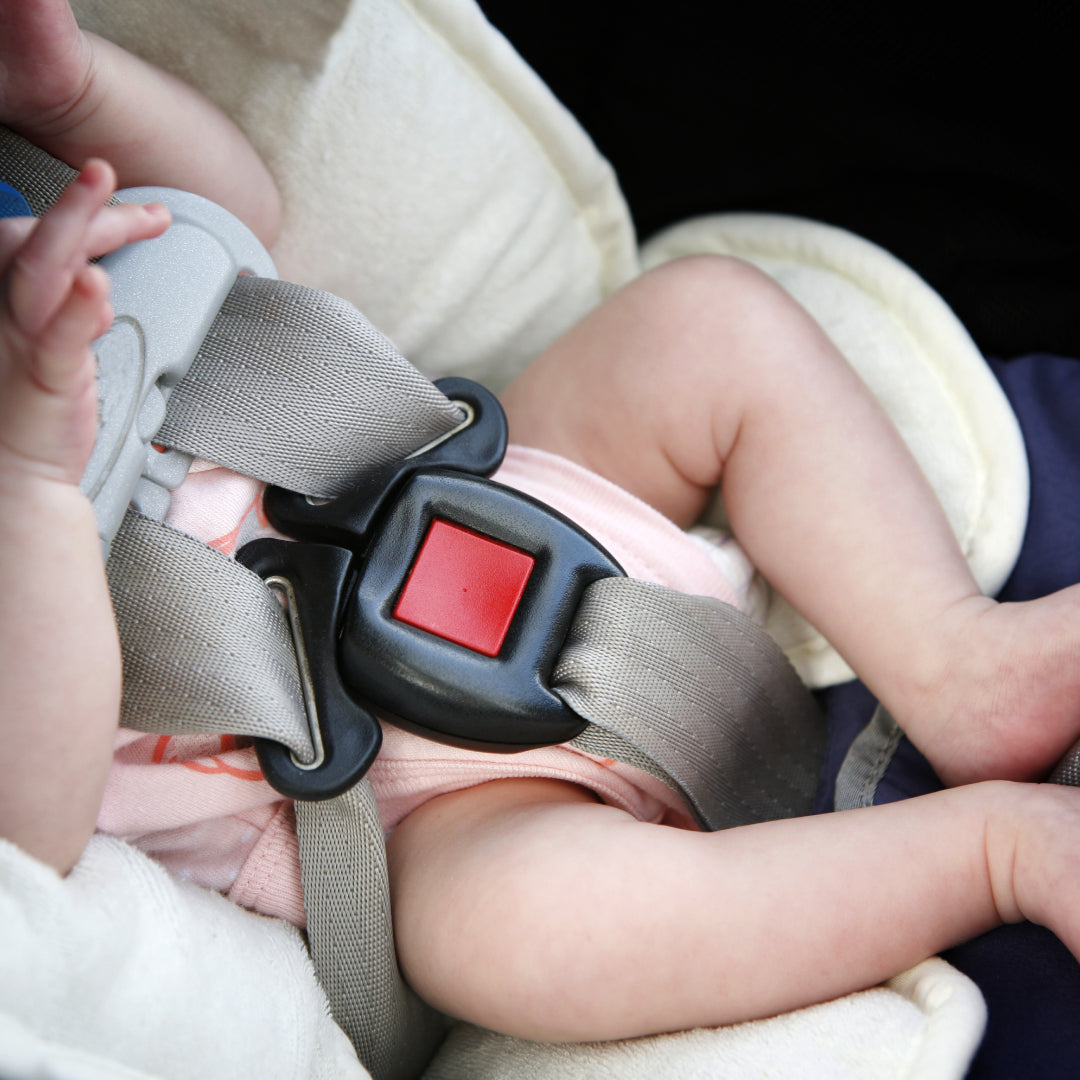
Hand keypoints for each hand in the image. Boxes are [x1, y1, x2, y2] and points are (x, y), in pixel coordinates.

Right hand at [0, 159, 169, 484]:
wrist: (16, 474)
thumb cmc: (32, 411)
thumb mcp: (53, 347)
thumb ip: (72, 312)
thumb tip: (96, 286)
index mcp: (7, 301)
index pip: (42, 239)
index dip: (88, 214)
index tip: (142, 211)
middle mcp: (2, 311)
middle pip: (41, 241)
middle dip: (92, 210)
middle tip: (134, 192)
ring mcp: (16, 340)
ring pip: (38, 268)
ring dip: (72, 223)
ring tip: (101, 185)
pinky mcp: (42, 376)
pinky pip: (56, 335)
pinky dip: (76, 307)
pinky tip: (96, 284)